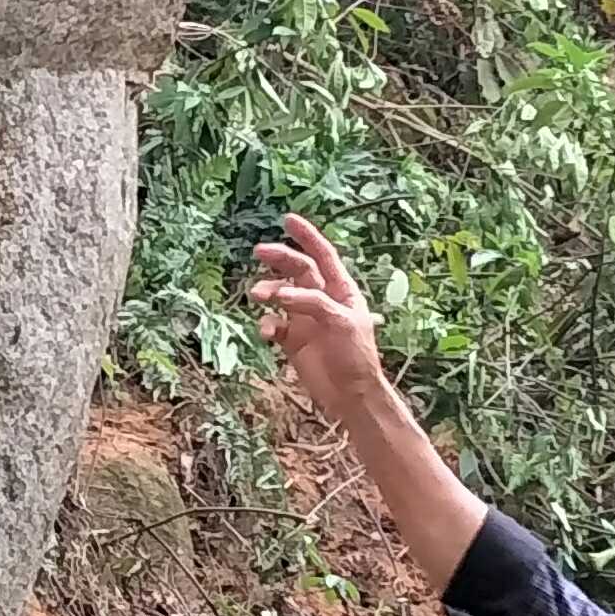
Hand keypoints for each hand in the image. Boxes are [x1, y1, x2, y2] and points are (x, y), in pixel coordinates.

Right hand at [244, 212, 387, 425]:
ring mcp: (305, 319)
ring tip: (258, 295)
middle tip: (259, 251)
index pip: (323, 256)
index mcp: (341, 291)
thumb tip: (281, 295)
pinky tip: (267, 333)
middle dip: (279, 259)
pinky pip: (273, 323)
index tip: (288, 219)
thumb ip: (313, 303)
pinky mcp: (292, 340)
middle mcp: (322, 300)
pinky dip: (267, 324)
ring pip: (280, 294)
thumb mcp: (341, 323)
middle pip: (298, 270)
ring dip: (268, 290)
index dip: (307, 237)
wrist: (350, 395)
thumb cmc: (356, 357)